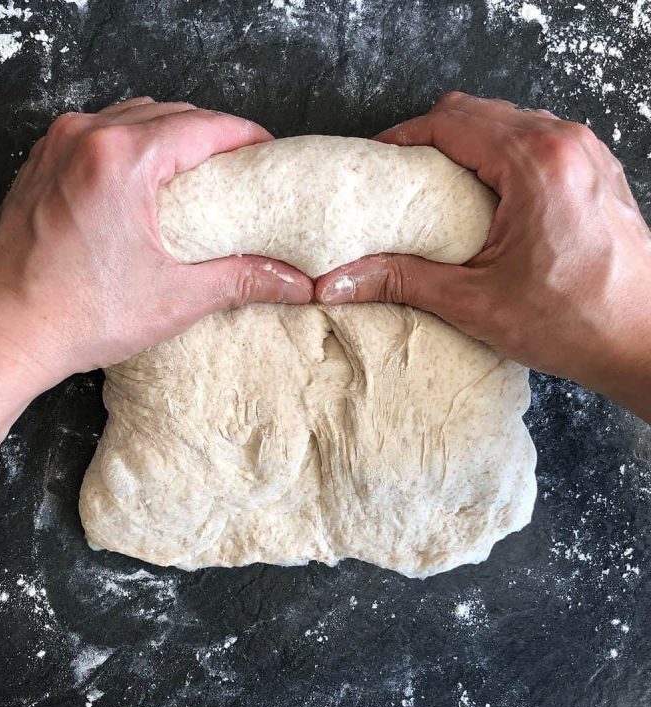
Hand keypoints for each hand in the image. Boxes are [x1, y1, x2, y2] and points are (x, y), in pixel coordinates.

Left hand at [0, 98, 311, 390]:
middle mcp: (85, 138)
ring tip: (196, 175)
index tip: (268, 152)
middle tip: (239, 171)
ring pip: (132, 118)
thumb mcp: (175, 298)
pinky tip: (145, 182)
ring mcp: (56, 147)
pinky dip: (132, 146)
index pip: (204, 125)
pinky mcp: (41, 164)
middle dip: (211, 136)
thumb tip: (292, 282)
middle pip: (170, 113)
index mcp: (122, 159)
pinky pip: (98, 134)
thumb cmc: (74, 315)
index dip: (245, 136)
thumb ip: (242, 280)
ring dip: (170, 137)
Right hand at [316, 92, 650, 420]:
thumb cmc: (573, 321)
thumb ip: (401, 280)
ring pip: (509, 122)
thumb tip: (339, 281)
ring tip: (439, 190)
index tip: (377, 161)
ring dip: (469, 146)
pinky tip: (486, 199)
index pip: (451, 121)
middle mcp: (566, 144)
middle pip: (478, 112)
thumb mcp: (473, 302)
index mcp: (535, 163)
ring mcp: (587, 154)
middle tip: (402, 179)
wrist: (645, 341)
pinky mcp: (596, 172)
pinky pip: (538, 141)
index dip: (404, 137)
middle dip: (432, 138)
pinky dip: (502, 157)